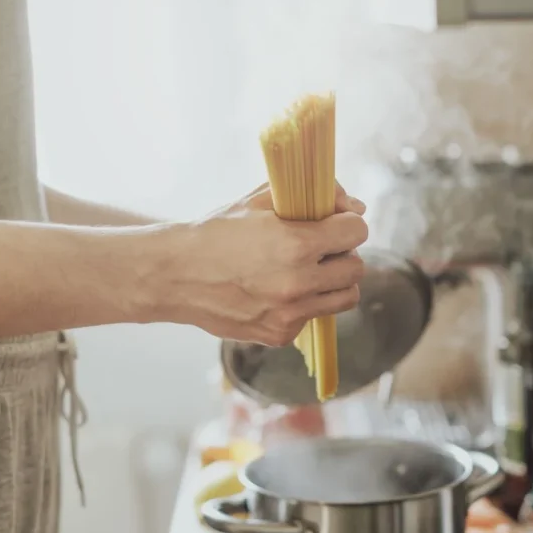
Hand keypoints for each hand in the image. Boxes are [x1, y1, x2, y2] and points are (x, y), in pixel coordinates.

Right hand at [158, 182, 367, 344]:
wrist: (175, 276)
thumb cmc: (215, 233)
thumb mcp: (258, 202)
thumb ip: (308, 198)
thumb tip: (354, 206)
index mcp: (296, 245)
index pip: (356, 232)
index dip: (348, 223)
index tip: (336, 223)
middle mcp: (299, 283)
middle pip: (357, 268)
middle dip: (344, 253)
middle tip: (324, 248)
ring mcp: (291, 313)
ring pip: (345, 297)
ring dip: (335, 282)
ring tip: (312, 271)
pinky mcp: (281, 334)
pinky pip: (313, 316)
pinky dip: (305, 304)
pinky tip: (279, 291)